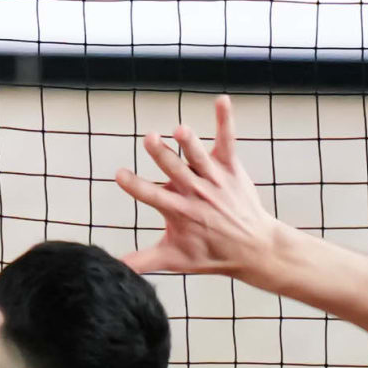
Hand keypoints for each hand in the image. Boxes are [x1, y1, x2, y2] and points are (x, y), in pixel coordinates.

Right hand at [113, 98, 293, 280]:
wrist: (255, 248)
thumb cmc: (211, 254)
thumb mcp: (174, 260)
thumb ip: (142, 261)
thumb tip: (113, 267)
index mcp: (179, 211)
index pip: (152, 195)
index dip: (135, 185)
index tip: (120, 174)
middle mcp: (196, 192)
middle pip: (175, 169)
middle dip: (163, 154)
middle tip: (150, 137)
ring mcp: (214, 178)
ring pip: (199, 156)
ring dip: (190, 141)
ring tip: (181, 129)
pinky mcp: (230, 168)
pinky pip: (227, 141)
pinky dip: (225, 121)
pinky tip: (221, 100)